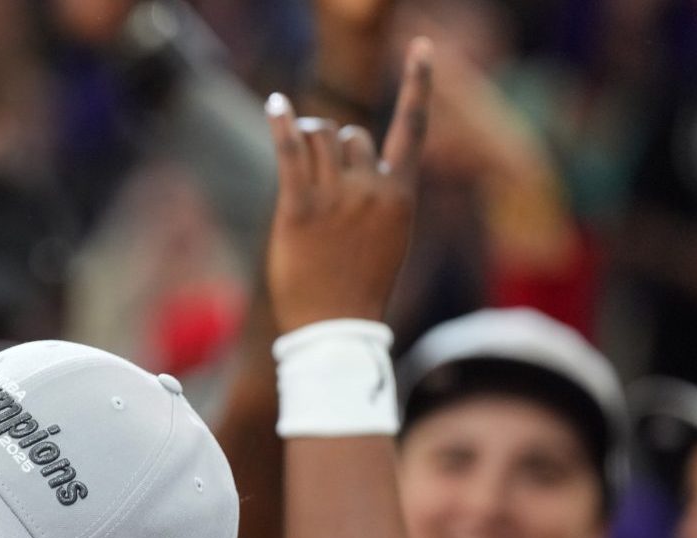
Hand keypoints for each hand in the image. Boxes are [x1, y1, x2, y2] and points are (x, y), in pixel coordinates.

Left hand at [265, 39, 431, 333]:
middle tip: (316, 178)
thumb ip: (374, 196)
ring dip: (305, 142)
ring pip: (320, 138)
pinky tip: (274, 105)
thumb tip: (345, 154)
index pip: (413, 128)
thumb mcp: (385, 237)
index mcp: (401, 196)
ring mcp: (339, 197)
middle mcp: (374, 188)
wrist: (336, 330)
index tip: (422, 47)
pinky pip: (291, 153)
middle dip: (332, 146)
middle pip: (350, 134)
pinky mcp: (302, 208)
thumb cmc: (356, 288)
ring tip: (298, 168)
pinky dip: (281, 125)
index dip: (418, 84)